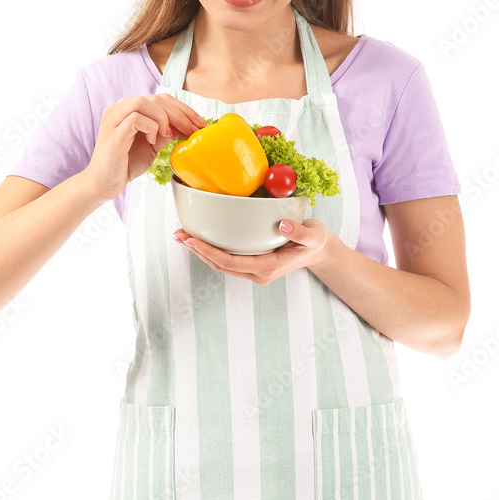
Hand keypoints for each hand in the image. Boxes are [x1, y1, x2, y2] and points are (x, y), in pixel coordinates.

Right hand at [82, 94, 206, 204]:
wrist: (103, 184)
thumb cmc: (125, 164)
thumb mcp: (152, 145)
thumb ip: (167, 132)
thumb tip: (189, 125)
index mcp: (129, 109)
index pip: (161, 99)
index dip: (183, 108)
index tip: (199, 123)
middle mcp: (119, 109)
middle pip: (156, 98)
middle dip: (180, 113)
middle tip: (193, 129)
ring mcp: (114, 119)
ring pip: (144, 102)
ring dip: (164, 118)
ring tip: (169, 135)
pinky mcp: (113, 132)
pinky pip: (135, 118)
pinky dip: (150, 127)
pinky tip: (152, 140)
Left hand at [173, 218, 335, 284]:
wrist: (319, 251)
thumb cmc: (315, 242)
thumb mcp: (314, 236)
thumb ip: (300, 232)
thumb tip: (282, 226)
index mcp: (268, 267)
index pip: (231, 262)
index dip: (208, 252)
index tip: (191, 239)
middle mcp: (257, 272)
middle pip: (220, 265)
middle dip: (197, 251)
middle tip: (178, 234)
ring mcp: (254, 270)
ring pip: (221, 264)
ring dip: (201, 251)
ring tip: (182, 235)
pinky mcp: (252, 264)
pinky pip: (227, 260)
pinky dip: (211, 250)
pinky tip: (201, 238)